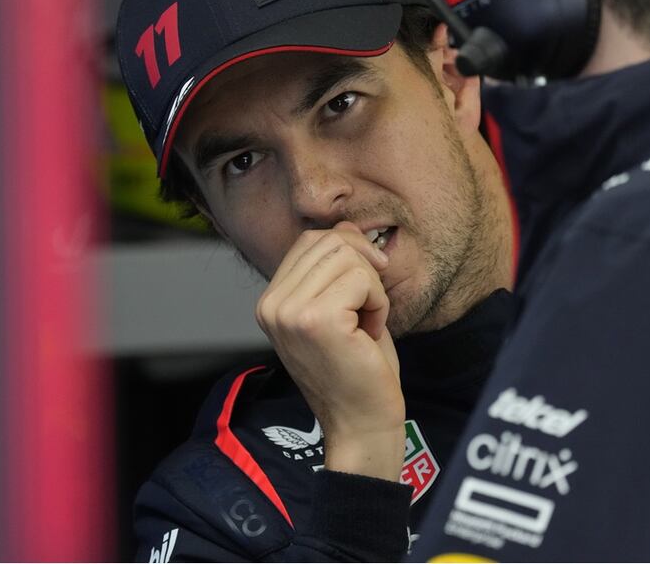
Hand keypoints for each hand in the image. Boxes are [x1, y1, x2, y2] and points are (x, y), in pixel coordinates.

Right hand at [256, 221, 405, 481]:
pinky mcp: (316, 320)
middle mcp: (271, 305)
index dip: (350, 254)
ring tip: (366, 325)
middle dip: (364, 270)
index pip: (311, 241)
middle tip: (368, 310)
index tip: (364, 291)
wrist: (362, 423)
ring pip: (348, 257)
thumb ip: (336, 267)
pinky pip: (363, 280)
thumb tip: (345, 226)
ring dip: (372, 289)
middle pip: (331, 241)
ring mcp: (289, 312)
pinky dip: (378, 303)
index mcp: (271, 301)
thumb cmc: (357, 368)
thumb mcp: (342, 307)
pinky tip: (368, 334)